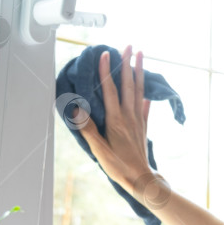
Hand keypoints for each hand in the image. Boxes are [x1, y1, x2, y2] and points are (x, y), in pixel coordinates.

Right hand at [80, 45, 153, 195]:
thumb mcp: (99, 150)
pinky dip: (145, 96)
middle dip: (128, 64)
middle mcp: (129, 116)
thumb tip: (77, 108)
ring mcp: (138, 120)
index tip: (107, 53)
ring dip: (139, 72)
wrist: (141, 179)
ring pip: (139, 91)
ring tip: (141, 56)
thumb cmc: (119, 166)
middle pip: (129, 85)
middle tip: (129, 45)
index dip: (108, 71)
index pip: (111, 90)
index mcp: (116, 120)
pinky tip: (146, 92)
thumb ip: (88, 129)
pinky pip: (144, 107)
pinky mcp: (143, 127)